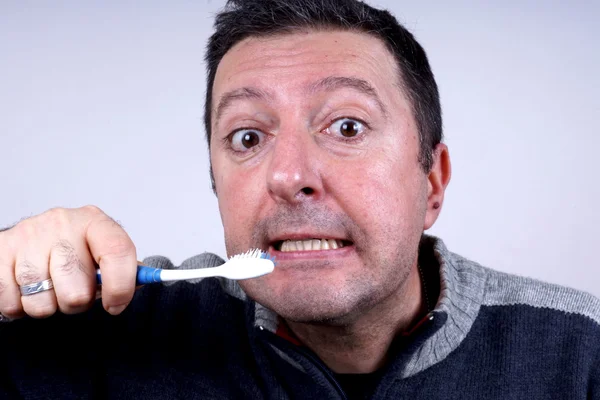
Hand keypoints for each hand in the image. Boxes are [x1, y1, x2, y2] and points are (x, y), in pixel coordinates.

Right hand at [0, 206, 137, 319]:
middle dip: (78, 302)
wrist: (34, 235)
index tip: (116, 305)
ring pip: (41, 301)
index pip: (118, 252)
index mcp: (95, 222)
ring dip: (48, 306)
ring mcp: (29, 236)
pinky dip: (20, 306)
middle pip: (76, 290)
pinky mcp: (1, 251)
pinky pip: (12, 302)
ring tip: (50, 289)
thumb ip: (126, 268)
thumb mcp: (103, 250)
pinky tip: (27, 289)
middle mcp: (62, 223)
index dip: (120, 286)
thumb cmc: (76, 249)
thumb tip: (149, 281)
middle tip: (75, 291)